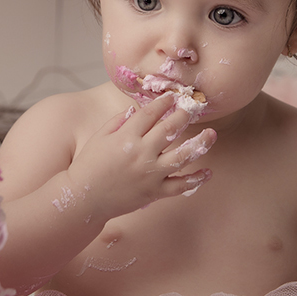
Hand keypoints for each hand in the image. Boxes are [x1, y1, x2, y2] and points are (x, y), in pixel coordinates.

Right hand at [65, 94, 214, 219]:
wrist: (85, 199)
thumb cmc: (89, 166)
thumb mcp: (99, 137)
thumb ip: (118, 121)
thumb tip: (136, 109)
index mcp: (126, 137)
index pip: (150, 114)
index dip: (163, 102)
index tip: (173, 96)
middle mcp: (141, 154)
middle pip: (170, 129)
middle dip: (184, 115)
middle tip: (194, 107)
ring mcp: (150, 174)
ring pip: (182, 157)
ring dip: (199, 144)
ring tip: (212, 134)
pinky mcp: (155, 192)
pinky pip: (180, 186)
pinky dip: (195, 180)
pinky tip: (207, 172)